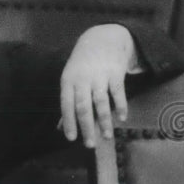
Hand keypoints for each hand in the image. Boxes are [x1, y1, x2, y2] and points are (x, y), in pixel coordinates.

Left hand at [60, 24, 139, 147]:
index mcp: (68, 81)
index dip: (68, 121)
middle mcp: (82, 79)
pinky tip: (122, 118)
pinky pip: (118, 92)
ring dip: (105, 121)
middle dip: (86, 127)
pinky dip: (121, 106)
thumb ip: (68, 103)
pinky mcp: (115, 72)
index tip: (71, 139)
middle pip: (83, 106)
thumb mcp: (71, 79)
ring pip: (101, 102)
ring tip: (107, 136)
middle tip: (90, 144)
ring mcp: (99, 75)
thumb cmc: (83, 65)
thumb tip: (61, 128)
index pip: (66, 104)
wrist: (103, 39)